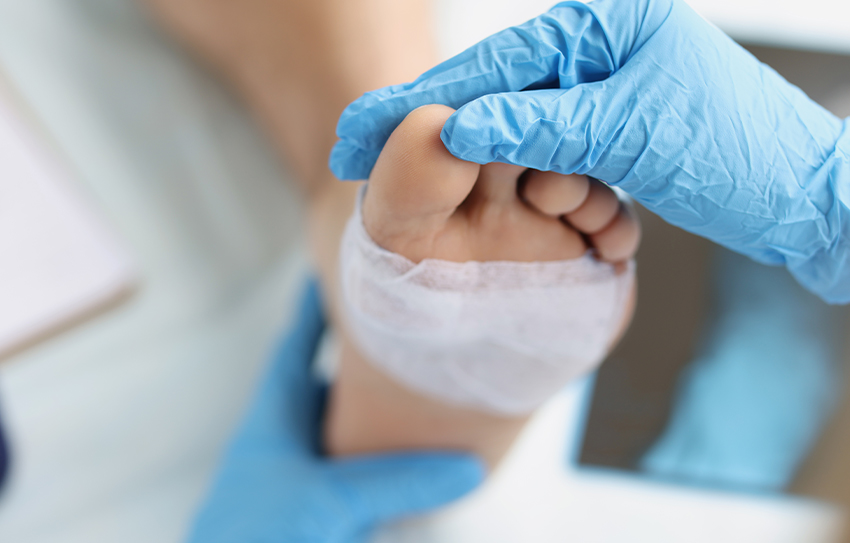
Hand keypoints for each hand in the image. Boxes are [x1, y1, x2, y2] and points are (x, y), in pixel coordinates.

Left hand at [186, 280, 483, 542]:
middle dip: (367, 355)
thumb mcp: (328, 501)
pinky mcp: (327, 514)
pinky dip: (393, 466)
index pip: (298, 343)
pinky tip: (423, 462)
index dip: (317, 306)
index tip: (333, 266)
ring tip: (426, 385)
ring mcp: (309, 477)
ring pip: (353, 430)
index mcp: (277, 417)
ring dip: (383, 412)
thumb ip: (397, 480)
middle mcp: (293, 439)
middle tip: (407, 324)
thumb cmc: (250, 540)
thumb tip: (469, 464)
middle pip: (334, 380)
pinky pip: (366, 478)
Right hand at [330, 0, 849, 303]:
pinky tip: (465, 171)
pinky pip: (545, 137)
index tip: (358, 129)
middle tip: (352, 148)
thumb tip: (456, 128)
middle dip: (423, 123)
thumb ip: (539, 126)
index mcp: (607, 19)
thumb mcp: (629, 135)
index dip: (419, 102)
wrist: (806, 200)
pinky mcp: (612, 118)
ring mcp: (605, 79)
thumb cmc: (737, 155)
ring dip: (468, 151)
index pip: (496, 64)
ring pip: (515, 116)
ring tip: (393, 165)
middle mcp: (601, 40)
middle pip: (493, 85)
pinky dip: (510, 162)